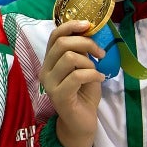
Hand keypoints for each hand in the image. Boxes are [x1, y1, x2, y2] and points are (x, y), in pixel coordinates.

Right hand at [40, 20, 105, 146]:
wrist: (82, 122)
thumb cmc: (84, 93)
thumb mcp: (84, 67)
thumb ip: (82, 51)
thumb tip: (89, 31)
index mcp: (50, 61)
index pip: (54, 36)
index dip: (70, 26)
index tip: (88, 24)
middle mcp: (45, 70)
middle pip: (62, 43)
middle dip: (86, 43)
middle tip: (100, 53)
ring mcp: (49, 84)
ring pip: (69, 58)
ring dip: (89, 62)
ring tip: (96, 71)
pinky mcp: (58, 95)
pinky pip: (77, 76)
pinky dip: (93, 74)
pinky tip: (99, 79)